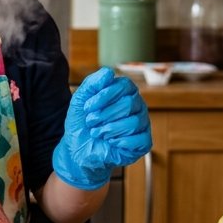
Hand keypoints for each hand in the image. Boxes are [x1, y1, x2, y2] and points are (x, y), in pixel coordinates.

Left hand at [51, 67, 151, 190]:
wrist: (78, 151)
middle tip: (91, 122)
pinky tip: (110, 142)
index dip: (105, 95)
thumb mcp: (79, 101)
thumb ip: (91, 84)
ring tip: (97, 133)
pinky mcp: (144, 142)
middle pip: (129, 103)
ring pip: (134, 121)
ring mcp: (142, 124)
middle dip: (104, 114)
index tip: (87, 107)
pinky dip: (120, 142)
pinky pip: (140, 139)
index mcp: (124, 92)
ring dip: (109, 129)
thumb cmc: (81, 124)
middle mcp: (136, 105)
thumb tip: (109, 72)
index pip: (124, 85)